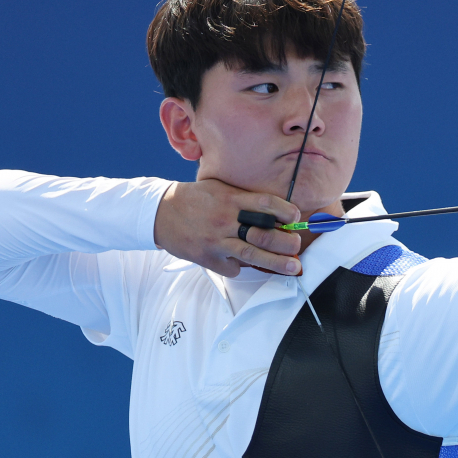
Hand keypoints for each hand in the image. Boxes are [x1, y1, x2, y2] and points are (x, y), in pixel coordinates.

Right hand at [154, 180, 302, 276]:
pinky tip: (245, 263)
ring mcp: (216, 241)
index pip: (266, 204)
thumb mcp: (220, 189)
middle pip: (263, 233)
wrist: (160, 213)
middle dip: (286, 242)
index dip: (286, 211)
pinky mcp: (207, 258)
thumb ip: (244, 200)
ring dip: (276, 262)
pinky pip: (233, 268)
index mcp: (230, 199)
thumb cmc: (196, 199)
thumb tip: (275, 216)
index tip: (296, 218)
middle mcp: (225, 219)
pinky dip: (242, 267)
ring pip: (252, 254)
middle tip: (297, 246)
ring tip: (293, 267)